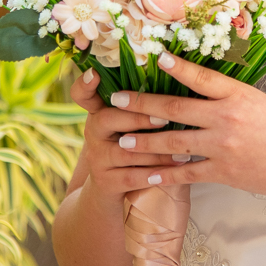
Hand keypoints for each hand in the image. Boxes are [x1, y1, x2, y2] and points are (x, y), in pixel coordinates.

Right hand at [69, 68, 189, 201]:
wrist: (115, 191)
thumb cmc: (134, 147)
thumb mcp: (133, 124)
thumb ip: (144, 106)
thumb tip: (179, 80)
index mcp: (100, 112)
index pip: (82, 94)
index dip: (84, 84)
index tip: (94, 73)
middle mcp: (93, 132)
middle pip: (106, 119)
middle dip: (137, 117)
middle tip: (165, 118)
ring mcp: (97, 158)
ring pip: (124, 151)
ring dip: (156, 151)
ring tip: (182, 151)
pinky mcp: (105, 181)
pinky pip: (131, 176)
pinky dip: (154, 174)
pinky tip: (174, 172)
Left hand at [110, 52, 265, 197]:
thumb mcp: (256, 100)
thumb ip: (225, 94)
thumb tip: (191, 85)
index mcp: (237, 95)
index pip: (200, 76)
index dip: (175, 67)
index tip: (154, 57)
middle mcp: (227, 118)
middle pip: (176, 109)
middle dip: (142, 105)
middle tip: (117, 101)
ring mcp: (223, 146)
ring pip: (174, 142)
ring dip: (145, 141)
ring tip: (122, 140)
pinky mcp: (224, 172)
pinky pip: (187, 173)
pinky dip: (166, 174)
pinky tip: (148, 174)